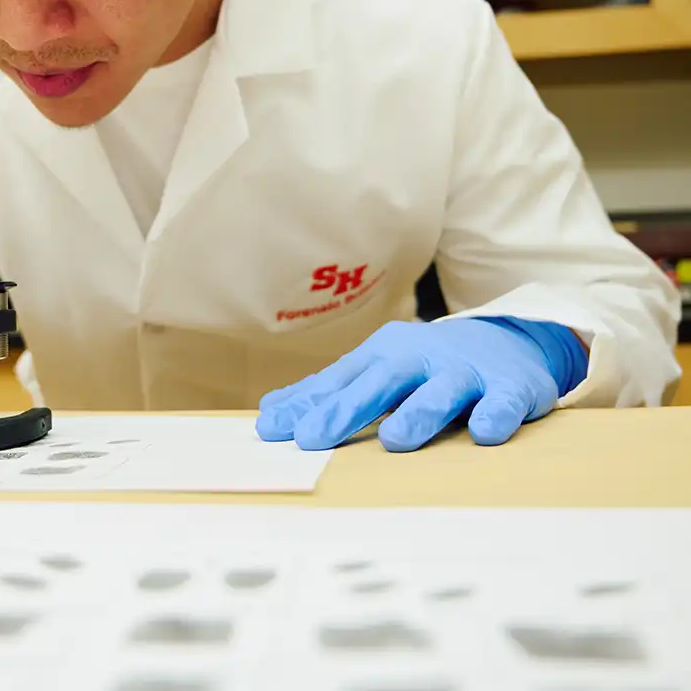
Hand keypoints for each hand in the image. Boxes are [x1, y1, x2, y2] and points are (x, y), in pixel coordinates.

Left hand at [256, 317, 586, 451]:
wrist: (509, 338)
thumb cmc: (427, 363)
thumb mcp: (378, 369)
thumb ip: (330, 391)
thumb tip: (272, 411)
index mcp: (385, 355)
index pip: (340, 381)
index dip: (307, 404)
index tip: (272, 429)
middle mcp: (421, 360)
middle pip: (383, 382)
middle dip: (348, 409)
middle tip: (314, 437)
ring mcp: (466, 372)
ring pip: (441, 392)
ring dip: (419, 414)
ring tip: (396, 441)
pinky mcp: (510, 388)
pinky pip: (503, 402)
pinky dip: (494, 416)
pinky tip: (484, 434)